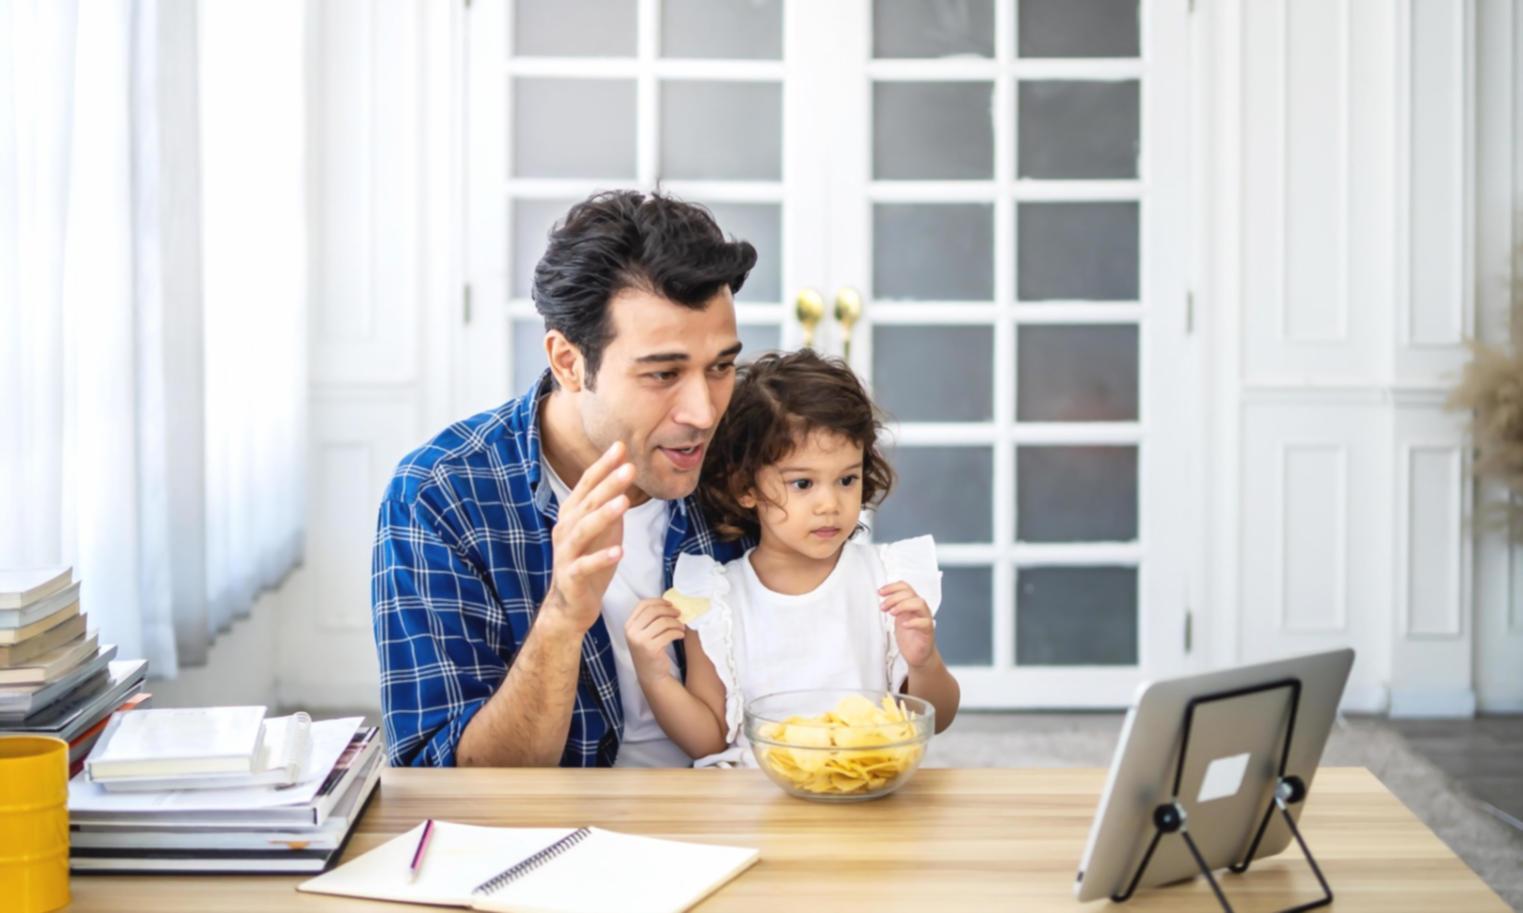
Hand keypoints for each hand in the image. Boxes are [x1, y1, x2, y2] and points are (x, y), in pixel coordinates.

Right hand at [543, 441, 634, 632]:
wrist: (570, 604)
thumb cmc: (588, 562)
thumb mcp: (602, 529)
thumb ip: (609, 504)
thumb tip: (624, 473)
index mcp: (572, 514)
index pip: (587, 484)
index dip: (603, 465)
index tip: (620, 446)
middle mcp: (565, 529)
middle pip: (587, 502)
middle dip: (608, 484)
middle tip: (629, 468)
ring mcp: (566, 553)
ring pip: (583, 530)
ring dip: (604, 515)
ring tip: (624, 502)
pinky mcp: (570, 576)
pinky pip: (584, 565)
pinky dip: (601, 558)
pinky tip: (619, 551)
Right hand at [624, 598, 683, 681]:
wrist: (651, 675)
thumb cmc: (650, 651)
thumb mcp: (644, 634)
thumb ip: (650, 619)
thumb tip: (670, 603)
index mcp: (629, 625)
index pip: (643, 605)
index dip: (658, 601)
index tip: (670, 603)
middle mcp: (632, 632)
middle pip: (653, 611)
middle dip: (669, 610)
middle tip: (679, 613)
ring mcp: (640, 641)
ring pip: (663, 622)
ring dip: (676, 623)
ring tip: (681, 627)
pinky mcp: (651, 649)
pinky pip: (669, 634)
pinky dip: (678, 632)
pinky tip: (681, 635)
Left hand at [879, 581, 935, 668]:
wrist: (918, 655)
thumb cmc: (909, 638)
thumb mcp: (898, 618)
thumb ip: (893, 607)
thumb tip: (881, 598)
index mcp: (912, 604)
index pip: (905, 587)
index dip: (892, 587)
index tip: (880, 592)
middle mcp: (920, 609)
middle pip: (910, 594)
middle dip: (894, 598)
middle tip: (883, 607)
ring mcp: (925, 619)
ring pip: (919, 604)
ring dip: (903, 605)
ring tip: (892, 613)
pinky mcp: (928, 632)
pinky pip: (924, 623)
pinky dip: (913, 622)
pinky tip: (903, 625)